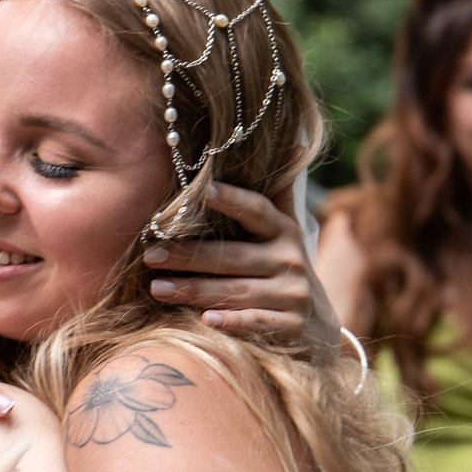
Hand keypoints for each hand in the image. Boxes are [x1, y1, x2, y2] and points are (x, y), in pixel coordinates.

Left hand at [143, 183, 341, 355]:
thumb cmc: (286, 272)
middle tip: (150, 255)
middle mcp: (291, 260)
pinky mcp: (292, 327)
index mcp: (284, 232)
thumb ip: (278, 196)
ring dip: (196, 290)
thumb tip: (292, 142)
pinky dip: (233, 321)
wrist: (321, 329)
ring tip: (157, 288)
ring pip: (238, 290)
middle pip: (234, 255)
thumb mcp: (287, 233)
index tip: (200, 190)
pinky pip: (257, 322)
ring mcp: (293, 295)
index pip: (257, 211)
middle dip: (189, 255)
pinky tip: (205, 320)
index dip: (232, 199)